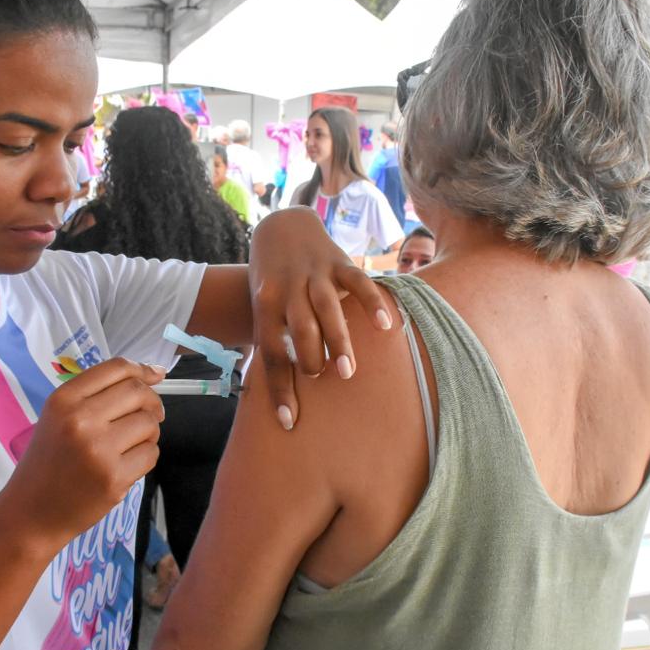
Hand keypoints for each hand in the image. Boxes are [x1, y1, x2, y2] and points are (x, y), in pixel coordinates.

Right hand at [4, 358, 165, 547]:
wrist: (31, 512)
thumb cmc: (49, 461)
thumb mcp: (59, 417)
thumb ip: (99, 394)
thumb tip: (155, 373)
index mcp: (64, 400)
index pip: (116, 368)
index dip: (142, 369)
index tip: (155, 376)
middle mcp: (80, 420)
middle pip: (138, 392)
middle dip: (152, 402)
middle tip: (148, 414)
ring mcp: (98, 450)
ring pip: (149, 423)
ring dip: (149, 431)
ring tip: (132, 442)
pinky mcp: (114, 478)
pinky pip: (151, 453)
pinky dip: (146, 456)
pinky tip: (127, 463)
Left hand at [249, 207, 392, 429]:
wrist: (280, 227)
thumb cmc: (272, 281)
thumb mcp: (263, 307)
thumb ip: (274, 341)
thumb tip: (274, 392)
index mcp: (265, 306)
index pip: (271, 353)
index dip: (279, 389)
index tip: (289, 422)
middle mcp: (287, 290)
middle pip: (299, 330)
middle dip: (310, 358)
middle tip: (322, 379)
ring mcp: (313, 274)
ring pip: (326, 309)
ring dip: (338, 341)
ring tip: (347, 372)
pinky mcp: (337, 261)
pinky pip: (357, 282)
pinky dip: (371, 303)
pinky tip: (386, 326)